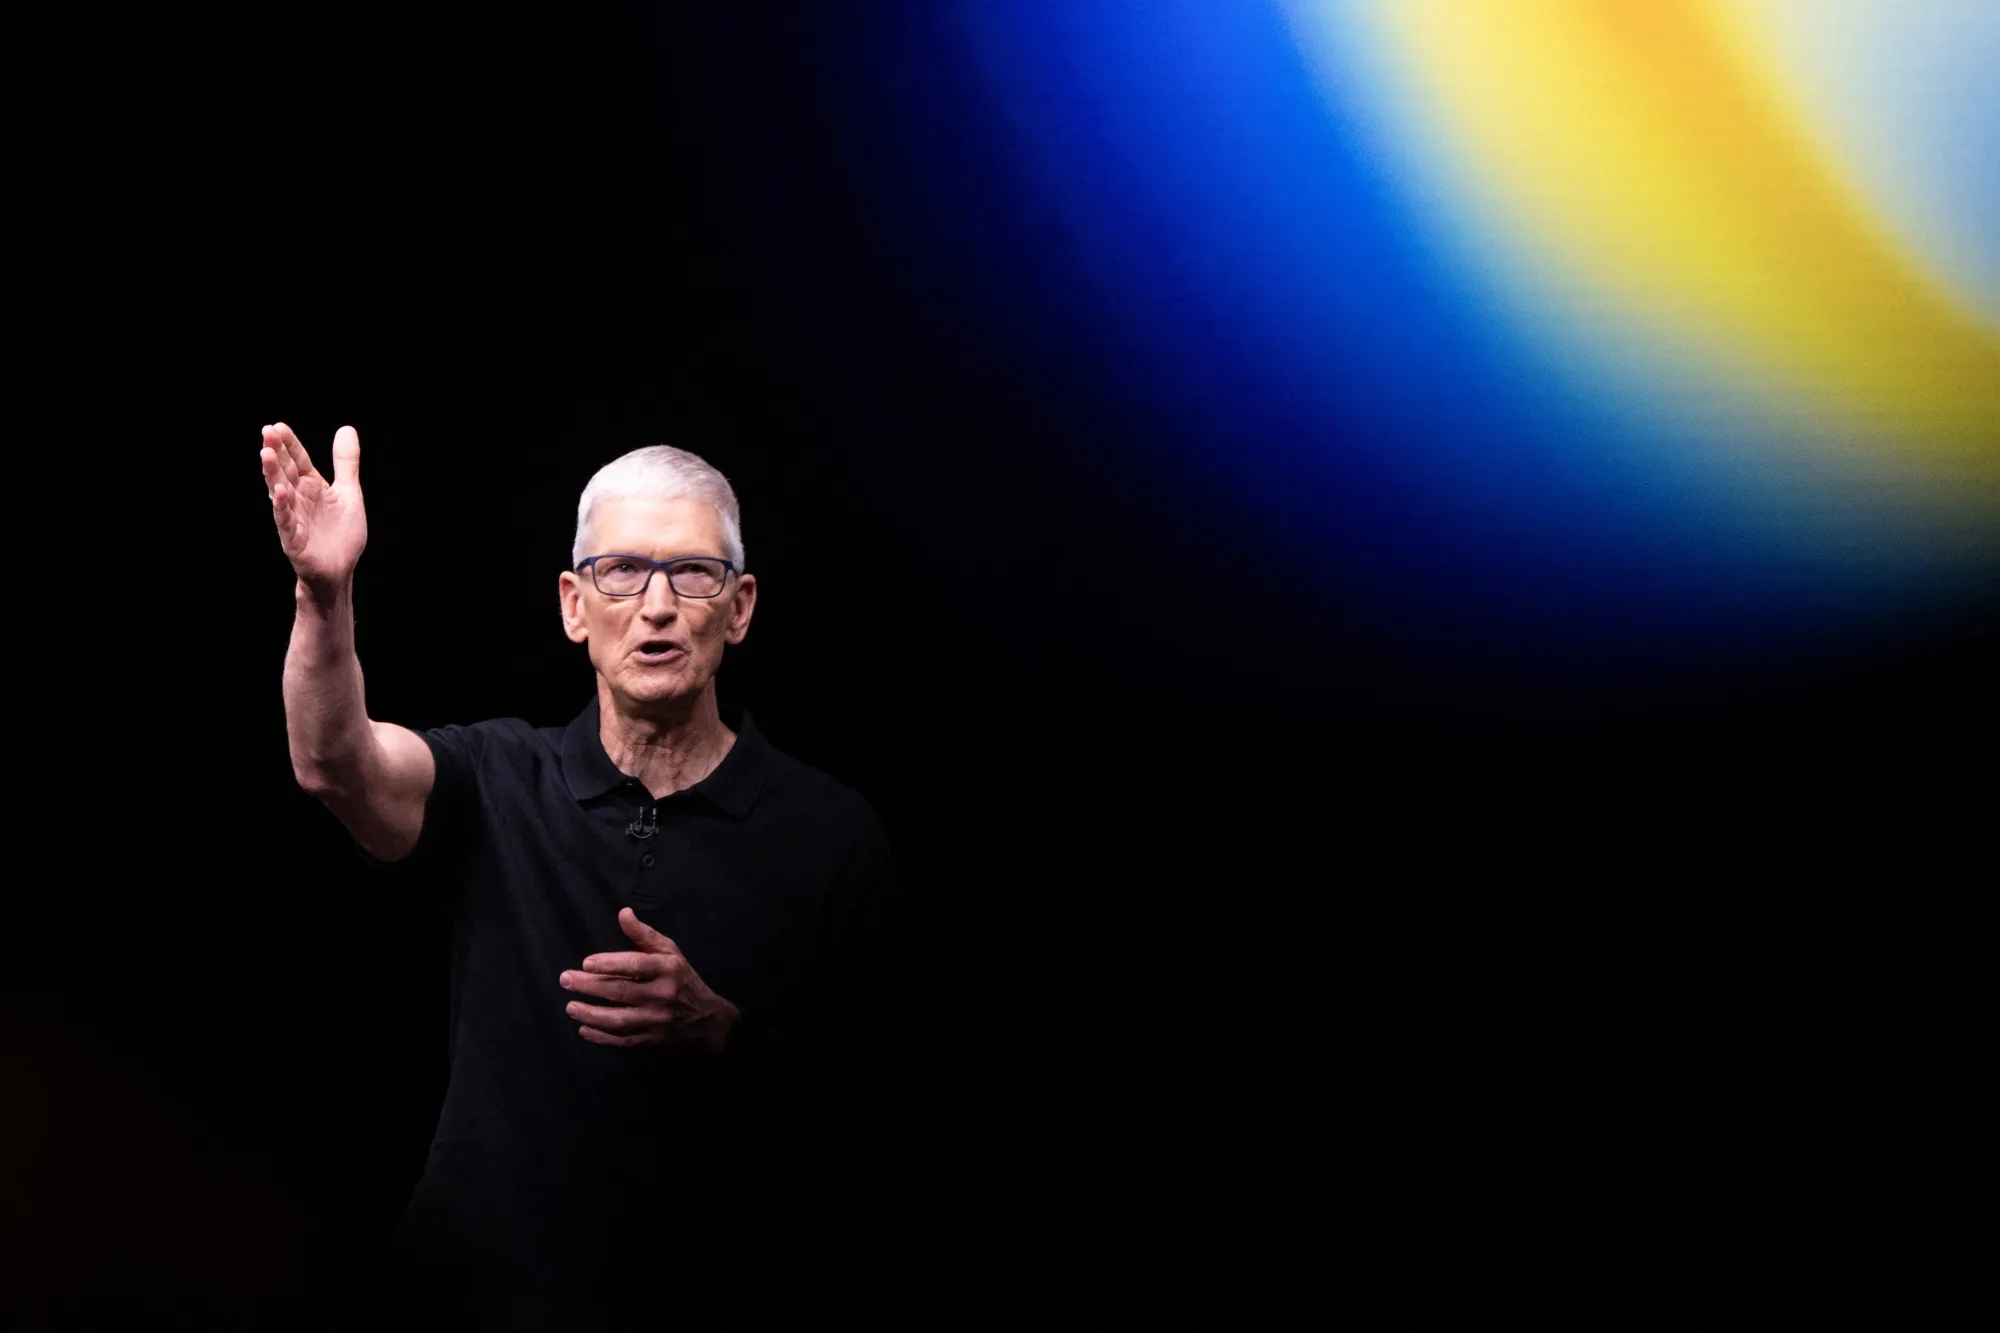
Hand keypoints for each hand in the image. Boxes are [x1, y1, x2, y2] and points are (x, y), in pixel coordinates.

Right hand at [260, 422, 366, 592]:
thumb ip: (346, 463)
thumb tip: (346, 428)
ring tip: (265, 454)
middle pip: (286, 472)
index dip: (290, 444)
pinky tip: (279, 492)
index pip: (298, 460)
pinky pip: (285, 520)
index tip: (278, 426)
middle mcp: (299, 499)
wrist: (340, 570)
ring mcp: (294, 518)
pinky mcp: (293, 538)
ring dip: (272, 474)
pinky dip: (282, 507)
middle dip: (277, 452)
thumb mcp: (349, 493)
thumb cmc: (342, 534)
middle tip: (267, 432)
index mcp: (312, 487)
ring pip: (280, 492)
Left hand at [560, 907, 741, 1051]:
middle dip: (589, 986)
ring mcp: (656, 1020)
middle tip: (565, 979)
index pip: (635, 965)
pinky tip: (583, 1029)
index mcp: (667, 969)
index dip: (609, 964)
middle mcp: (662, 994)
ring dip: (591, 1014)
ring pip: (619, 1019)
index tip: (586, 963)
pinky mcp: (651, 1040)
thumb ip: (645, 935)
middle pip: (621, 991)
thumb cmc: (683, 979)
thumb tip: (623, 913)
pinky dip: (601, 1037)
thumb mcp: (671, 952)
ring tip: (570, 1007)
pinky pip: (622, 1040)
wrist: (708, 1020)